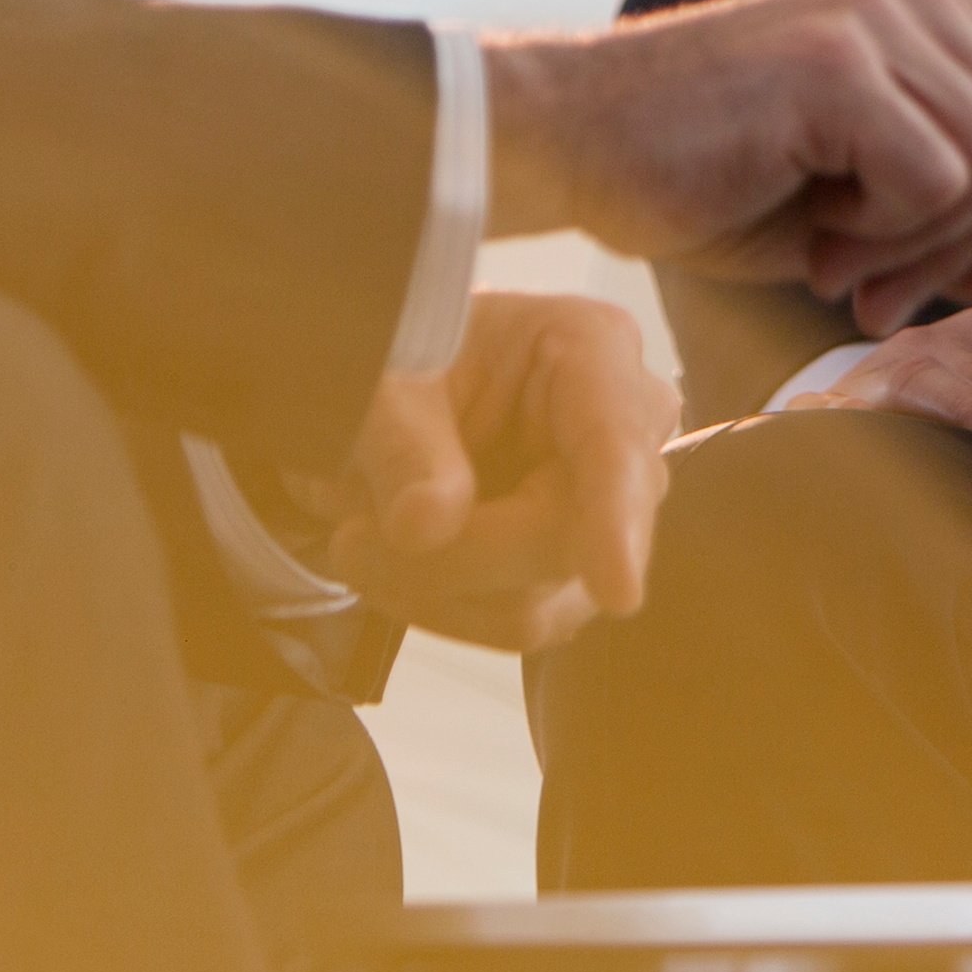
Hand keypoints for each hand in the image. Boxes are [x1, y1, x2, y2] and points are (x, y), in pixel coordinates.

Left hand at [316, 292, 675, 653]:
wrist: (386, 400)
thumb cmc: (401, 362)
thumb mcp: (386, 384)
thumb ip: (405, 447)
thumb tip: (427, 527)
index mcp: (591, 349)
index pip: (615, 445)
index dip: (617, 518)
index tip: (615, 590)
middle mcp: (621, 435)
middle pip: (564, 539)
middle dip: (454, 556)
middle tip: (350, 542)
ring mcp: (606, 513)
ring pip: (536, 601)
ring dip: (432, 589)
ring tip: (361, 541)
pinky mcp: (573, 573)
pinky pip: (517, 623)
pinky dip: (441, 606)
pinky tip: (396, 566)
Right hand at [485, 0, 971, 341]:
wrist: (576, 143)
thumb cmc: (719, 179)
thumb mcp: (878, 233)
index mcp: (944, 20)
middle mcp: (929, 1)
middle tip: (866, 277)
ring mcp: (889, 21)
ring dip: (920, 244)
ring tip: (829, 241)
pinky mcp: (848, 62)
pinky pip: (939, 182)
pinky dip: (883, 233)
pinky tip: (809, 219)